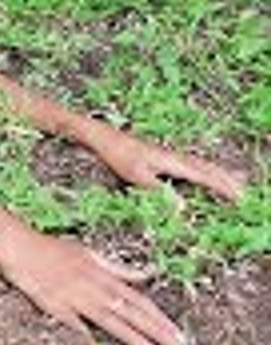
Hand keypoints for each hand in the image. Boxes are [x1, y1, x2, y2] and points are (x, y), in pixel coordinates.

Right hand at [0, 232, 185, 344]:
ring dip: (136, 340)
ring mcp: (77, 298)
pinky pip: (77, 327)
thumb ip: (118, 268)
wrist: (19, 245)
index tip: (180, 334)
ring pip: (113, 322)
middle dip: (159, 333)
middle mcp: (96, 288)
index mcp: (104, 276)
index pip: (140, 301)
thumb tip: (144, 273)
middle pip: (134, 314)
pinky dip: (90, 339)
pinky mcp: (57, 307)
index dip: (161, 319)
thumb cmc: (51, 248)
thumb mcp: (90, 253)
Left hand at [86, 123, 246, 201]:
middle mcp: (173, 156)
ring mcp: (167, 154)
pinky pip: (190, 163)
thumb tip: (181, 208)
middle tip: (243, 193)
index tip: (239, 197)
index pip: (203, 176)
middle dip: (226, 180)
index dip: (222, 187)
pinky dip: (202, 170)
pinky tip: (200, 173)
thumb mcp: (135, 176)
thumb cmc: (116, 155)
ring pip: (199, 164)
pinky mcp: (160, 155)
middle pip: (206, 168)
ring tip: (232, 182)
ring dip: (217, 174)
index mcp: (171, 161)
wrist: (102, 137)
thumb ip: (158, 191)